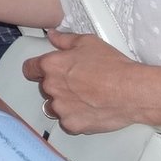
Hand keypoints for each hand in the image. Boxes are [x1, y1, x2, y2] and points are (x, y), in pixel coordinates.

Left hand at [21, 30, 141, 132]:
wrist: (132, 91)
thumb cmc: (113, 67)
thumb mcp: (87, 42)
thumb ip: (64, 40)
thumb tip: (53, 36)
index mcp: (51, 65)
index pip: (29, 69)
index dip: (35, 69)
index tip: (38, 71)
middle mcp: (52, 87)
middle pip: (45, 88)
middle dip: (57, 85)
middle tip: (77, 83)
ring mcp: (61, 108)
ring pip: (54, 106)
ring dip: (64, 103)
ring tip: (84, 98)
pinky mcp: (72, 124)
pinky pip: (67, 122)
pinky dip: (76, 118)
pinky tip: (89, 110)